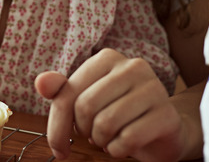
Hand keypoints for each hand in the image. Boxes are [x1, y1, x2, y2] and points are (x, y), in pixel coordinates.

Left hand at [35, 48, 183, 160]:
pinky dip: (118, 150)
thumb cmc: (116, 111)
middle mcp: (132, 66)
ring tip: (108, 138)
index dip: (57, 125)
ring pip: (106, 123)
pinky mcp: (167, 115)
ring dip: (101, 140)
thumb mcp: (83, 99)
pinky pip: (128, 139)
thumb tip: (41, 82)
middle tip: (92, 135)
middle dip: (83, 131)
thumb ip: (60, 91)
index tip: (58, 147)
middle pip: (85, 107)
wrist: (163, 130)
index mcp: (107, 58)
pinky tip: (123, 145)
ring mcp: (154, 88)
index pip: (68, 92)